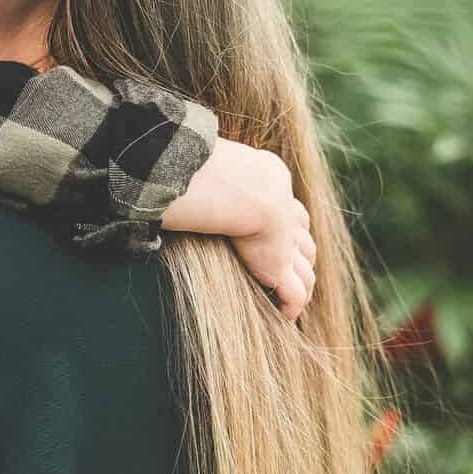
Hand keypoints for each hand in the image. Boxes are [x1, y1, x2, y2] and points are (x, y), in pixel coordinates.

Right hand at [160, 139, 317, 321]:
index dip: (292, 226)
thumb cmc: (219, 170)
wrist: (244, 189)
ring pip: (306, 271)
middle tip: (295, 268)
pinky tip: (285, 317)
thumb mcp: (218, 162)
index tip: (286, 234)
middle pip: (305, 243)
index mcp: (274, 188)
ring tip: (290, 299)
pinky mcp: (280, 270)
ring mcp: (287, 247)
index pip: (293, 213)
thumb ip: (199, 165)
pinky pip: (295, 296)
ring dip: (301, 284)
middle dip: (302, 255)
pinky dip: (292, 306)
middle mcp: (287, 220)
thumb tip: (166, 156)